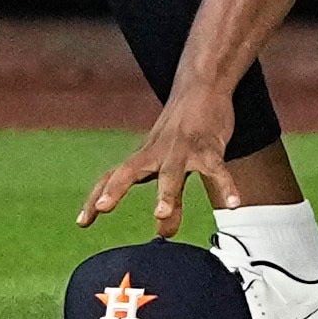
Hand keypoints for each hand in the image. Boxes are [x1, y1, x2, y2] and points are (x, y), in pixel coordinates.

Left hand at [79, 82, 238, 236]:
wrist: (203, 87)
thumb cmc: (182, 130)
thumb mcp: (172, 163)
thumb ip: (171, 198)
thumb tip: (165, 231)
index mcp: (143, 156)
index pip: (113, 176)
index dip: (96, 197)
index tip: (83, 222)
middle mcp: (158, 153)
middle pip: (131, 170)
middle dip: (116, 189)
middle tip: (104, 208)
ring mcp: (183, 149)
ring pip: (173, 172)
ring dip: (166, 193)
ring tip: (161, 216)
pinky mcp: (210, 147)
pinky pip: (218, 168)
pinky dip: (226, 185)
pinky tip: (234, 203)